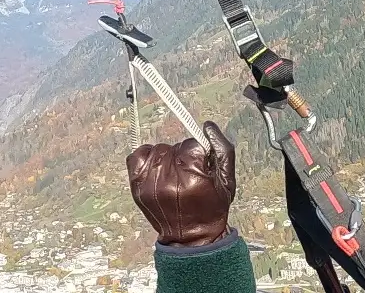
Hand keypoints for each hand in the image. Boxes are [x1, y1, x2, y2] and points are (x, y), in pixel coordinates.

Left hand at [127, 121, 235, 246]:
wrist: (191, 238)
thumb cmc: (212, 208)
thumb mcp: (227, 180)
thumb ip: (222, 149)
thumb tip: (207, 126)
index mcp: (193, 178)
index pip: (192, 144)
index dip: (199, 152)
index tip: (201, 165)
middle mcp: (168, 180)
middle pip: (174, 147)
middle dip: (183, 155)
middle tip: (188, 172)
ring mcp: (150, 184)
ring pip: (158, 150)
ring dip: (167, 156)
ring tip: (174, 172)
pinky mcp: (137, 188)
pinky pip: (136, 156)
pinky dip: (146, 156)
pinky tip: (156, 166)